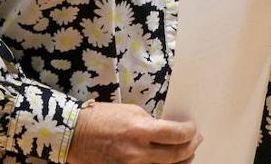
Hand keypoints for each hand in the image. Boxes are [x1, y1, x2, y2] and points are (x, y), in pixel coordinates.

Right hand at [67, 102, 200, 163]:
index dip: (190, 132)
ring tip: (186, 153)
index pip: (176, 135)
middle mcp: (138, 153)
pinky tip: (169, 163)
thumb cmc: (100, 119)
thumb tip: (168, 131)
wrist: (74, 135)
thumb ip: (150, 123)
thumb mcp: (129, 112)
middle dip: (190, 147)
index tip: (192, 129)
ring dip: (182, 161)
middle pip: (176, 155)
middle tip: (196, 141)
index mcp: (139, 130)